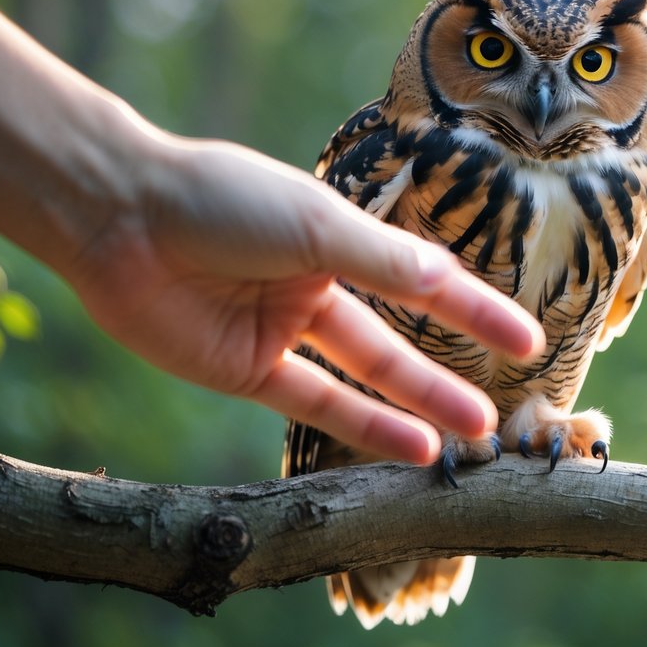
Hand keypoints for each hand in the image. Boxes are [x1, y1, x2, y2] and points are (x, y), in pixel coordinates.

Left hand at [62, 134, 543, 464]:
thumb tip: (450, 282)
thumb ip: (383, 262)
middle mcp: (315, 288)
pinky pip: (315, 404)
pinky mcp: (246, 371)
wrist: (119, 217)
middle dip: (445, 379)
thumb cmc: (223, 200)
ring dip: (414, 409)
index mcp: (337, 241)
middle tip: (496, 418)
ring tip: (469, 439)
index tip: (527, 339)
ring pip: (362, 379)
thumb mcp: (316, 226)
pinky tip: (409, 446)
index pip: (423, 283)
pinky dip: (361, 425)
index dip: (476, 312)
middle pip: (396, 342)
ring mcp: (282, 332)